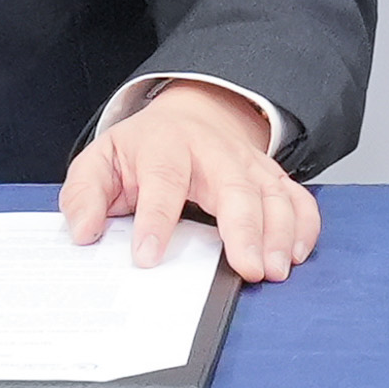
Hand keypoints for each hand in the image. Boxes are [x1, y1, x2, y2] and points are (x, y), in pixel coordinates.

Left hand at [65, 79, 322, 281]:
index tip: (147, 259)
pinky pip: (297, 197)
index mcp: (164, 146)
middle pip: (234, 187)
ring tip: (275, 270)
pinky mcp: (270, 176)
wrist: (186, 117)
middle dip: (243, 229)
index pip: (162, 181)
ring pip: (272, 193)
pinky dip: (304, 224)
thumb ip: (85, 194)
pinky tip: (297, 254)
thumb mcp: (101, 161)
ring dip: (279, 232)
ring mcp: (247, 162)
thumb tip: (84, 232)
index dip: (155, 220)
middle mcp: (212, 151)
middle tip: (248, 269)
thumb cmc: (143, 151)